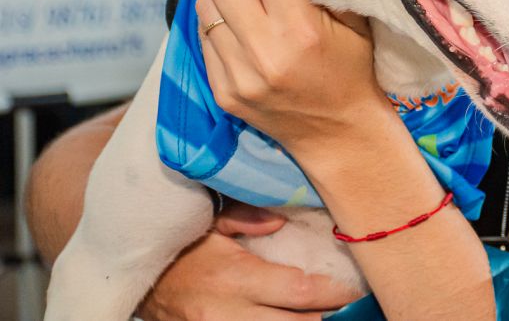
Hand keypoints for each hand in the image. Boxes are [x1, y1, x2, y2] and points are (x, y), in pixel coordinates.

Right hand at [138, 203, 360, 320]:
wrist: (133, 282)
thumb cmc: (179, 248)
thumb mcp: (211, 223)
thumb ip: (249, 218)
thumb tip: (281, 221)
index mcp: (235, 278)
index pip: (300, 291)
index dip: (334, 293)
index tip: (356, 288)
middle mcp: (227, 314)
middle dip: (326, 317)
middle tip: (349, 306)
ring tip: (326, 315)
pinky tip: (296, 320)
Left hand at [196, 0, 386, 156]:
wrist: (339, 136)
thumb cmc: (354, 73)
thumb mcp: (353, 25)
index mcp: (301, 30)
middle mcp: (265, 51)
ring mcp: (239, 74)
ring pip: (208, 10)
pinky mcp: (224, 92)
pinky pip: (207, 40)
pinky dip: (213, 15)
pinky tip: (224, 3)